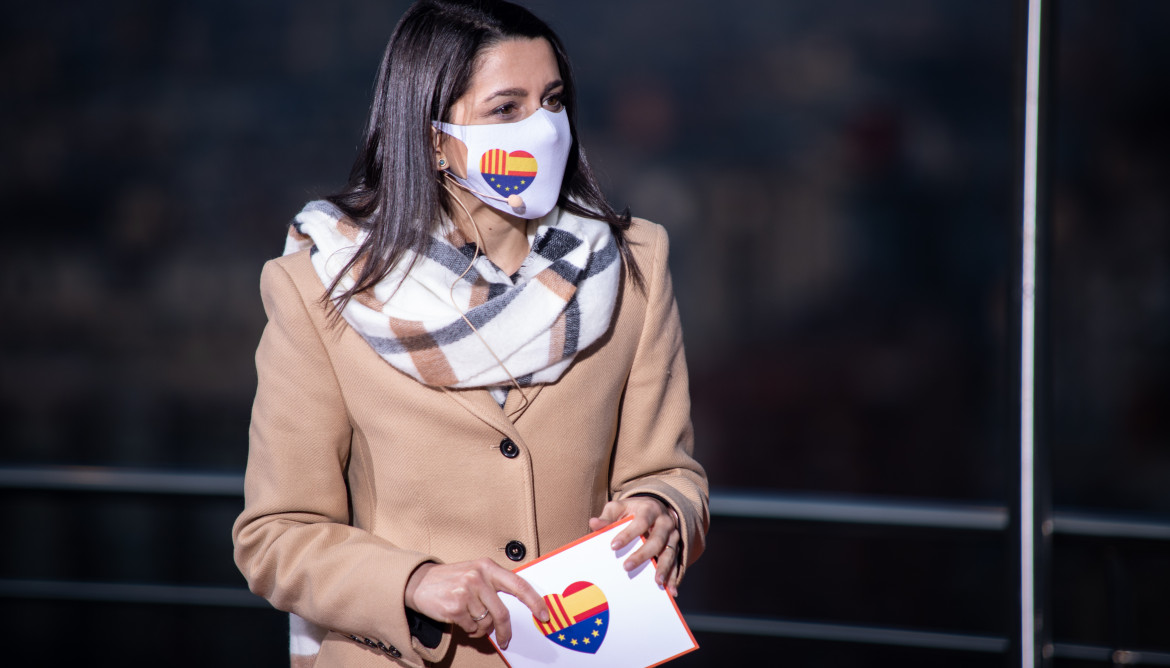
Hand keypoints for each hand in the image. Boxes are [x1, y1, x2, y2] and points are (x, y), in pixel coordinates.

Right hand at [404, 559, 549, 649]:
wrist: (419, 582)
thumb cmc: (452, 579)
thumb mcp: (476, 573)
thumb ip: (495, 585)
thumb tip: (518, 609)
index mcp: (488, 566)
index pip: (519, 585)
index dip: (534, 602)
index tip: (544, 615)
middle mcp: (478, 577)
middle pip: (502, 613)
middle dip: (505, 631)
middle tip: (505, 640)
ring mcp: (466, 591)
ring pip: (486, 623)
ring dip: (480, 628)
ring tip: (470, 618)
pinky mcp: (454, 607)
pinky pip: (471, 628)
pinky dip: (469, 629)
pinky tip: (460, 619)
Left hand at [588, 496, 680, 595]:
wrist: (657, 506)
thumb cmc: (633, 510)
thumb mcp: (620, 507)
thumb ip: (608, 516)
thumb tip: (594, 524)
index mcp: (650, 509)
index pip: (640, 522)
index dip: (627, 534)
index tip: (613, 546)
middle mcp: (665, 522)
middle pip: (657, 539)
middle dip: (643, 554)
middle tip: (626, 567)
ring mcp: (673, 536)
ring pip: (670, 553)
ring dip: (664, 568)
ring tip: (656, 582)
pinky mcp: (676, 548)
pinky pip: (677, 563)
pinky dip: (674, 577)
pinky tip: (671, 590)